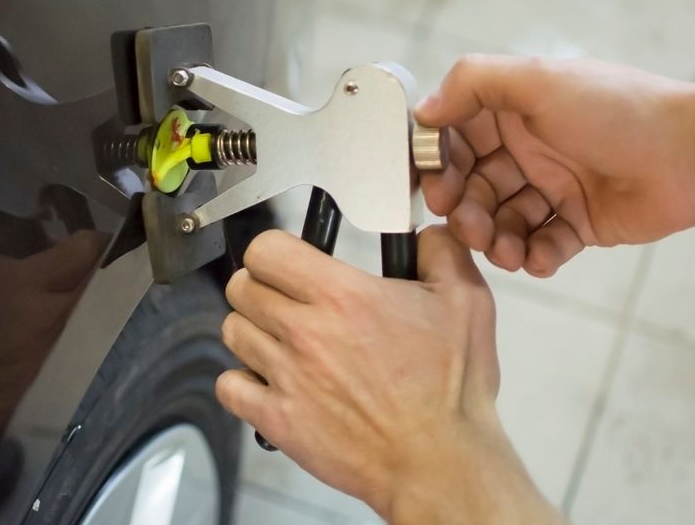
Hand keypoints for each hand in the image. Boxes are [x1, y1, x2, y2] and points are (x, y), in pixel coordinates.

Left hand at [215, 228, 561, 523]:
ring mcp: (286, 377)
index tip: (287, 260)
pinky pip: (229, 386)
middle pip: (241, 287)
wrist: (441, 462)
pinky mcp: (278, 419)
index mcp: (342, 295)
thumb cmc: (450, 389)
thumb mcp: (465, 302)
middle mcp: (305, 332)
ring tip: (279, 338)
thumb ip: (440, 251)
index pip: (265, 250)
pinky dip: (241, 380)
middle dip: (259, 285)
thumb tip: (423, 231)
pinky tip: (267, 379)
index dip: (273, 250)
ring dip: (252, 329)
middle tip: (283, 298)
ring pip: (233, 331)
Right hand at [415, 55, 694, 275]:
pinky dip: (535, 256)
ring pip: (501, 221)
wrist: (694, 153)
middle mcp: (528, 148)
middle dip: (465, 210)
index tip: (433, 186)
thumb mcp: (538, 79)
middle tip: (470, 225)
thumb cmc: (621, 108)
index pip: (455, 140)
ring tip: (506, 249)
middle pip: (472, 186)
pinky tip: (539, 257)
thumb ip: (472, 83)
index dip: (438, 165)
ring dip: (495, 239)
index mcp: (513, 111)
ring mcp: (552, 187)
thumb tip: (423, 110)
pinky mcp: (578, 223)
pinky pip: (542, 246)